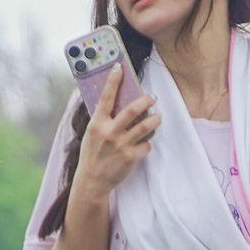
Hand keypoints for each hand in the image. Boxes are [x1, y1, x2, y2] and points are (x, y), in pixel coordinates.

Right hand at [77, 66, 159, 199]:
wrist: (92, 181)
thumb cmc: (92, 155)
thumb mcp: (91, 134)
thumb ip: (102, 119)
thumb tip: (111, 101)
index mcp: (97, 124)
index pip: (106, 98)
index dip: (113, 81)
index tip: (119, 67)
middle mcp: (109, 133)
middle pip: (132, 110)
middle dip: (145, 101)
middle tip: (152, 97)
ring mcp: (120, 146)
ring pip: (145, 127)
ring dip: (154, 120)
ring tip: (157, 118)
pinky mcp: (130, 158)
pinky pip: (146, 146)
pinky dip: (147, 144)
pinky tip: (144, 145)